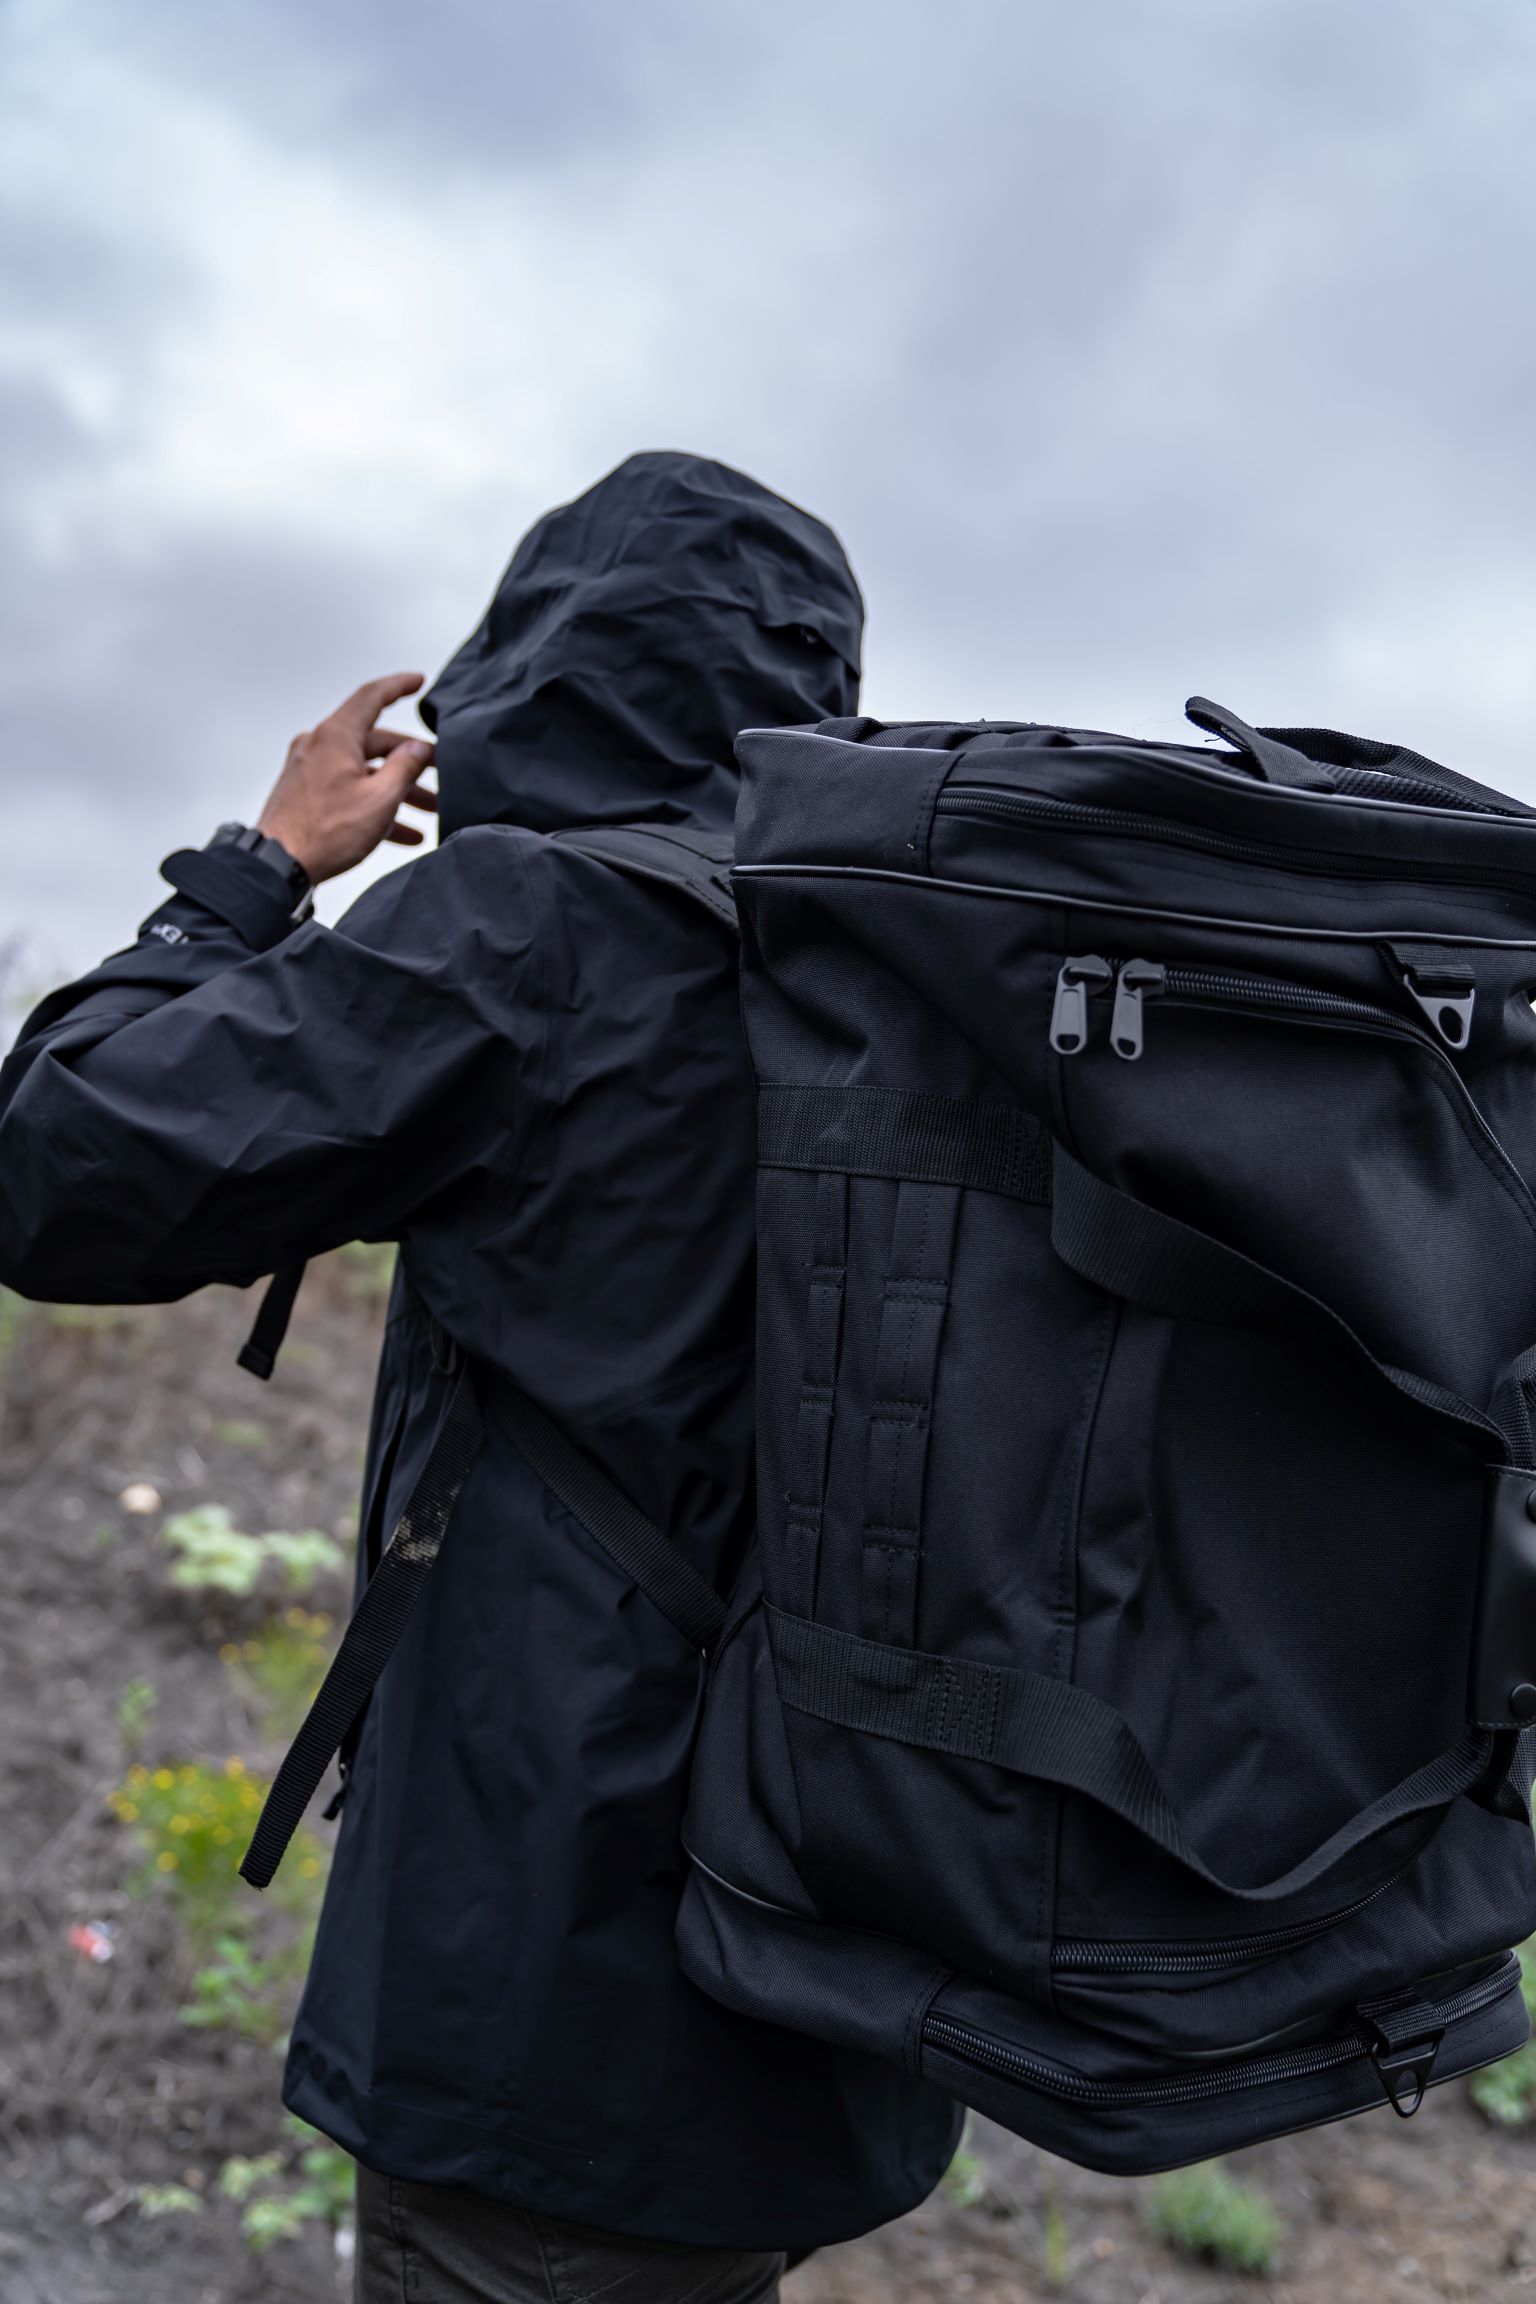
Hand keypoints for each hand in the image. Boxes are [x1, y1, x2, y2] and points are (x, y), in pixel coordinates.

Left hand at [258, 672, 437, 884]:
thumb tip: (418, 748)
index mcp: (336, 737)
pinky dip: (375, 803)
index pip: (372, 697)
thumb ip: (405, 767)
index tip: (417, 682)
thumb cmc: (324, 833)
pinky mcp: (306, 792)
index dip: (399, 686)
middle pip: (375, 741)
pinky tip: (402, 832)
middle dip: (411, 760)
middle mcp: (319, 746)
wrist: (279, 865)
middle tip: (439, 771)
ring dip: (398, 788)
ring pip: (365, 769)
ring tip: (429, 809)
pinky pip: (349, 789)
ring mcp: (311, 769)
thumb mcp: (380, 799)